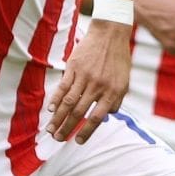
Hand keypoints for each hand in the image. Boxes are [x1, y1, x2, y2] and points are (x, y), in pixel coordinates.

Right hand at [47, 19, 131, 142]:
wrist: (110, 33)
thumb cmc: (118, 59)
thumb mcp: (124, 81)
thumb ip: (117, 100)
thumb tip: (106, 116)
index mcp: (112, 92)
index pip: (97, 117)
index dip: (86, 131)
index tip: (77, 141)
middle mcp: (98, 86)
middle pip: (79, 112)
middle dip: (67, 128)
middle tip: (58, 139)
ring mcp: (85, 77)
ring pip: (69, 102)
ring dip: (58, 118)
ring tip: (50, 130)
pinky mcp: (74, 67)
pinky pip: (63, 86)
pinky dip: (56, 99)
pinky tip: (50, 109)